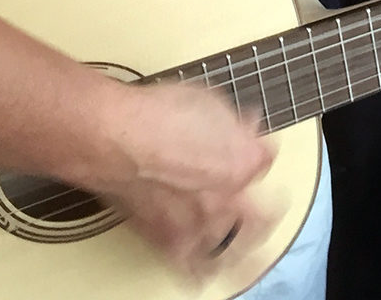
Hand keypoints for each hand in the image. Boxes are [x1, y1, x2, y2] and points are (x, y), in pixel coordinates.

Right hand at [94, 81, 278, 277]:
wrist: (114, 139)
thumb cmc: (154, 116)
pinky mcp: (165, 240)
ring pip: (231, 253)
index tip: (259, 155)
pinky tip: (199, 278)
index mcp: (243, 164)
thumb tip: (245, 124)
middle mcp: (226, 200)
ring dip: (241, 255)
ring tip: (248, 263)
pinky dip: (197, 274)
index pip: (265, 163)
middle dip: (264, 216)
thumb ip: (233, 123)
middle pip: (259, 219)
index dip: (261, 155)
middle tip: (267, 216)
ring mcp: (196, 224)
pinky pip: (188, 267)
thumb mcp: (208, 103)